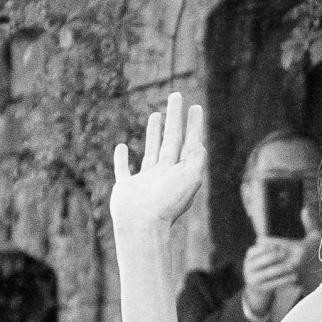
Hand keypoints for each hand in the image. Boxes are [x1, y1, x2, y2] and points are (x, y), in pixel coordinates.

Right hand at [111, 91, 204, 239]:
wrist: (143, 225)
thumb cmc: (167, 204)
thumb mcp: (190, 179)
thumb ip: (196, 159)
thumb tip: (199, 142)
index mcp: (181, 172)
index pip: (189, 142)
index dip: (193, 124)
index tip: (194, 106)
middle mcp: (165, 174)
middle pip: (172, 140)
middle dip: (175, 118)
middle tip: (176, 96)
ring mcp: (146, 180)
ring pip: (151, 150)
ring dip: (154, 132)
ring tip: (156, 114)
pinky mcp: (127, 187)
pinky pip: (123, 169)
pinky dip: (121, 159)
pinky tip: (122, 147)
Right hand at [242, 236, 302, 321]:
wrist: (257, 287)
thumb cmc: (265, 266)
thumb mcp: (264, 256)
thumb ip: (271, 247)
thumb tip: (280, 237)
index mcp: (250, 255)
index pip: (260, 248)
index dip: (270, 245)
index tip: (279, 245)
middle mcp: (248, 266)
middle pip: (265, 259)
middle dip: (276, 256)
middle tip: (286, 253)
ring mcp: (252, 278)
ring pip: (269, 272)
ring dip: (282, 268)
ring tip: (293, 265)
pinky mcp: (260, 288)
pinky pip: (274, 283)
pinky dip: (285, 280)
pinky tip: (295, 277)